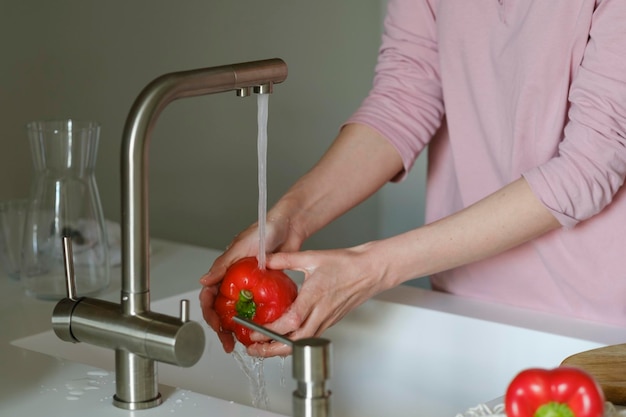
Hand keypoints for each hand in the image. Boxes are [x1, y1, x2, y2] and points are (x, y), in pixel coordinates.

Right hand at [199, 215, 303, 352]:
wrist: (290, 226)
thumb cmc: (265, 229)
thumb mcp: (242, 247)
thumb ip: (223, 264)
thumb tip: (204, 281)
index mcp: (225, 269)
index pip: (210, 295)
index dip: (210, 313)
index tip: (217, 326)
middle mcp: (235, 279)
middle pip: (222, 308)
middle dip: (222, 328)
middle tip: (229, 342)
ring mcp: (250, 285)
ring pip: (239, 311)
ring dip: (238, 328)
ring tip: (242, 342)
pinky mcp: (265, 288)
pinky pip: (258, 307)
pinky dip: (256, 320)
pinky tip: (260, 330)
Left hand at [245, 244, 388, 356]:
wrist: (370, 270)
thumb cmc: (346, 264)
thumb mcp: (312, 257)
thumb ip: (286, 259)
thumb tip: (265, 260)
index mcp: (314, 298)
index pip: (290, 322)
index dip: (270, 330)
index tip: (254, 332)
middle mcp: (320, 314)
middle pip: (294, 342)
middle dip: (271, 350)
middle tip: (253, 349)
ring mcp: (326, 320)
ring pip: (302, 343)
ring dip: (281, 349)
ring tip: (264, 348)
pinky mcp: (330, 321)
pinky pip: (310, 338)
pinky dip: (294, 342)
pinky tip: (283, 337)